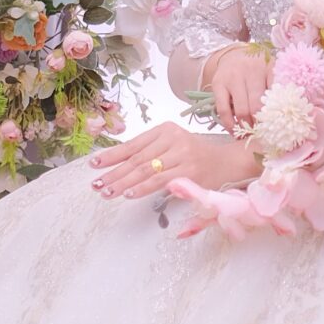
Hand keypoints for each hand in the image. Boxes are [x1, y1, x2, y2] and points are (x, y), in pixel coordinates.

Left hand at [90, 119, 258, 200]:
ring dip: (123, 183)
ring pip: (145, 170)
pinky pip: (160, 180)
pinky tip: (128, 193)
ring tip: (106, 191)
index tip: (94, 164)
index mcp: (165, 129)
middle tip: (96, 184)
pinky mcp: (189, 171)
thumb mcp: (173, 146)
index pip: (133, 144)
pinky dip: (142, 188)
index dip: (112, 155)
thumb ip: (151, 153)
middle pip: (136, 158)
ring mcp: (181, 154)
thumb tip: (118, 166)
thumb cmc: (197, 156)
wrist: (229, 161)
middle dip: (113, 173)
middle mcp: (172, 138)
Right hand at [203, 43, 271, 133]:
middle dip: (260, 124)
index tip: (279, 126)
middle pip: (258, 105)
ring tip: (249, 134)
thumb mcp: (271, 73)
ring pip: (241, 110)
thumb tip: (286, 114)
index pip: (277, 93)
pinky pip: (223, 109)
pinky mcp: (218, 83)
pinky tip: (234, 131)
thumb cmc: (257, 70)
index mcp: (269, 68)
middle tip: (263, 135)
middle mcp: (251, 70)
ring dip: (246, 126)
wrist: (234, 55)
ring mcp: (233, 77)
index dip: (278, 112)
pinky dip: (229, 124)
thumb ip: (279, 89)